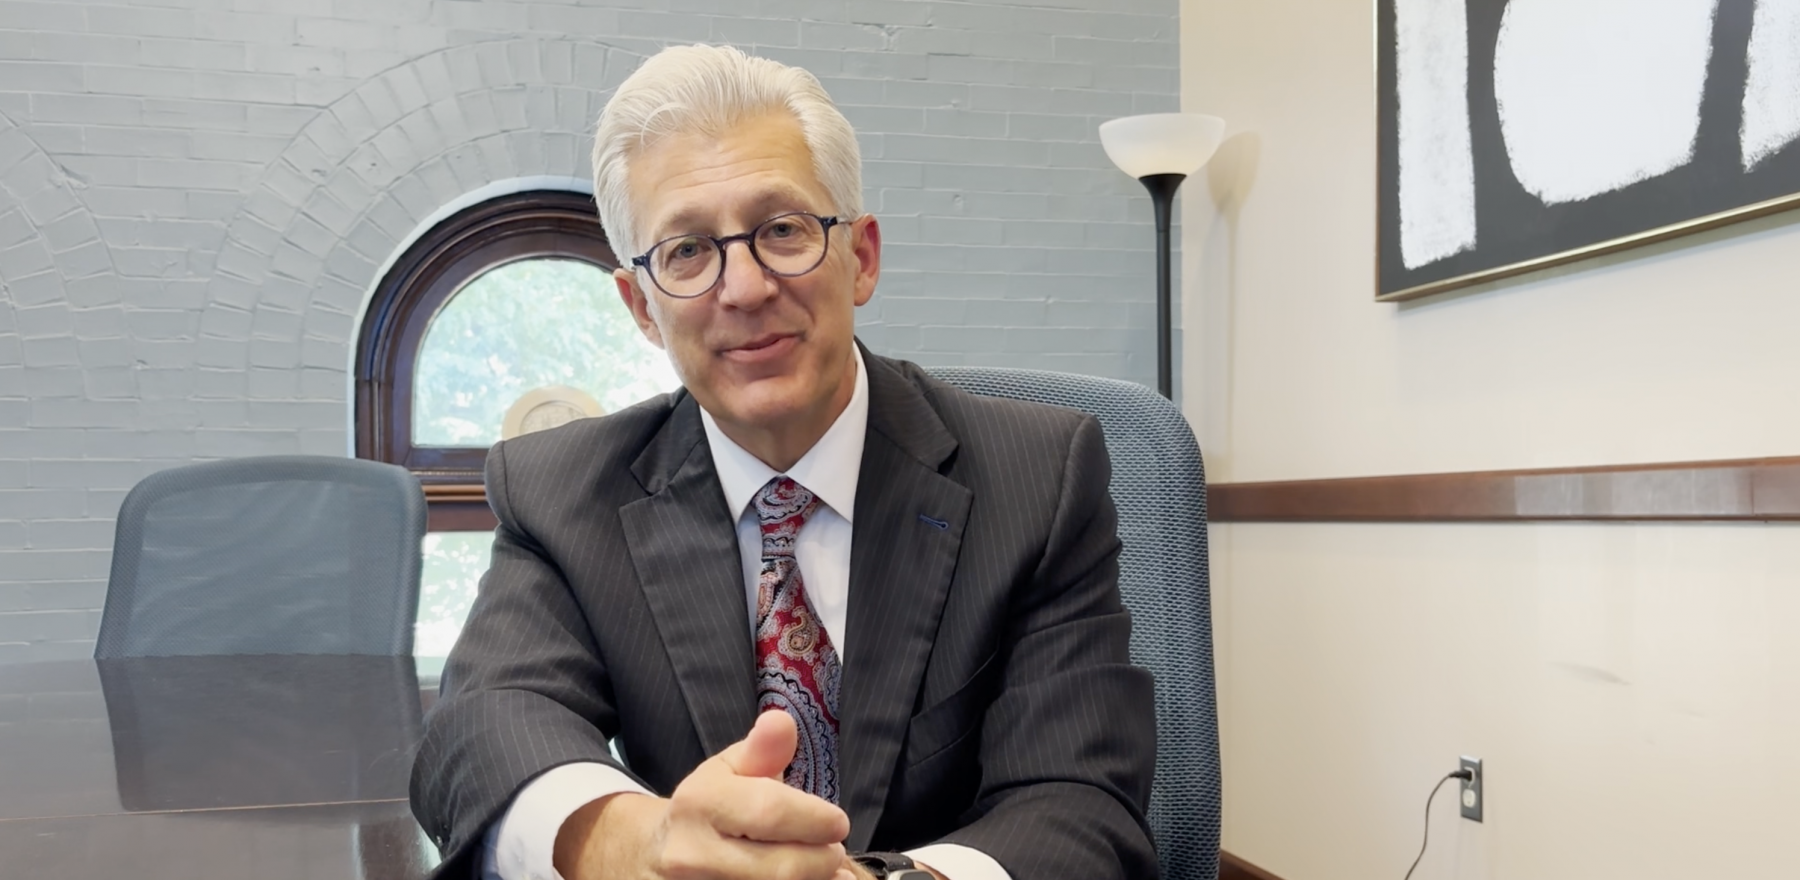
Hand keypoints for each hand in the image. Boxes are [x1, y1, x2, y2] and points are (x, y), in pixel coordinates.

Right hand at [556, 710, 853, 879]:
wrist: (652, 857)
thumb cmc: (707, 810)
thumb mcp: (728, 771)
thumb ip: (762, 749)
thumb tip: (782, 721)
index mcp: (699, 804)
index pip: (770, 813)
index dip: (815, 820)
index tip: (837, 823)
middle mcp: (690, 855)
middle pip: (780, 869)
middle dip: (821, 860)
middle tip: (833, 852)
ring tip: (824, 871)